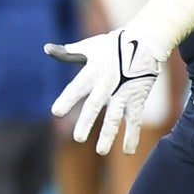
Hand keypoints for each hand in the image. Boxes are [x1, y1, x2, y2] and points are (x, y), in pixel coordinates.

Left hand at [46, 27, 164, 156]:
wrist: (146, 42)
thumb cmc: (115, 44)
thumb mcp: (91, 47)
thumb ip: (69, 53)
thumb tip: (47, 49)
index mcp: (93, 71)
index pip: (76, 87)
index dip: (67, 99)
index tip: (56, 112)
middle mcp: (107, 84)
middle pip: (95, 105)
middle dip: (86, 121)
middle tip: (78, 138)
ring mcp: (123, 93)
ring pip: (115, 116)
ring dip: (108, 134)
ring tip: (100, 151)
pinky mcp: (137, 99)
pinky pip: (135, 121)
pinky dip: (132, 136)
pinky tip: (128, 151)